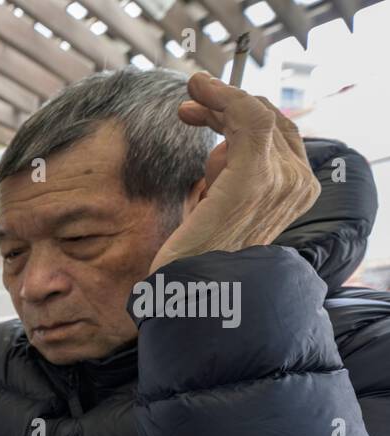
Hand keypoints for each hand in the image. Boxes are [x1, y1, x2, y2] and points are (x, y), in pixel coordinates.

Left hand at [149, 72, 318, 273]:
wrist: (194, 292)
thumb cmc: (200, 257)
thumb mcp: (223, 208)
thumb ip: (233, 177)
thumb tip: (222, 143)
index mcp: (296, 194)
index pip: (278, 137)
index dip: (240, 117)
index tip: (200, 110)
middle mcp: (298, 185)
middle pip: (270, 122)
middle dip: (227, 106)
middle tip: (190, 104)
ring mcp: (282, 180)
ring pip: (257, 116)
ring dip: (219, 103)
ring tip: (187, 108)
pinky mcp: (256, 177)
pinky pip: (249, 119)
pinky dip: (225, 98)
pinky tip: (200, 92)